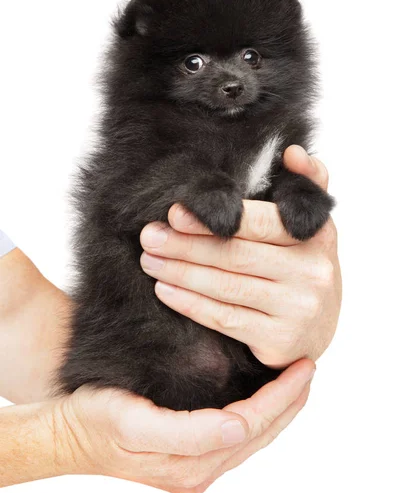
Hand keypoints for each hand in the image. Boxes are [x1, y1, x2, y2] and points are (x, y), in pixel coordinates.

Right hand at [46, 358, 313, 492]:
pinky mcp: (188, 459)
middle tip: (308, 368)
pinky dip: (258, 416)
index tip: (301, 368)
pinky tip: (264, 399)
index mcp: (189, 464)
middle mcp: (198, 471)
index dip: (280, 398)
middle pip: (259, 435)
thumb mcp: (133, 424)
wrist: (66, 435)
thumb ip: (187, 434)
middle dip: (289, 403)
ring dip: (278, 410)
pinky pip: (235, 438)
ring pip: (252, 438)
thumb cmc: (94, 422)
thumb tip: (238, 428)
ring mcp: (194, 468)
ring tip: (295, 381)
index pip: (251, 426)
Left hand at [140, 145, 340, 368]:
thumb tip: (291, 151)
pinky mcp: (278, 341)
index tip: (174, 213)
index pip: (259, 223)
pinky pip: (225, 319)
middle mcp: (310, 272)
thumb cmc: (303, 269)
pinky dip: (191, 304)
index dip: (215, 219)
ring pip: (226, 287)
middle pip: (235, 255)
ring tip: (149, 261)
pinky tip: (165, 290)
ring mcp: (296, 309)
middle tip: (149, 237)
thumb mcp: (313, 227)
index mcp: (317, 236)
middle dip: (185, 245)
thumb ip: (305, 185)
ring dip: (181, 272)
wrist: (318, 330)